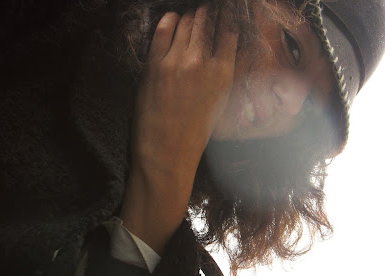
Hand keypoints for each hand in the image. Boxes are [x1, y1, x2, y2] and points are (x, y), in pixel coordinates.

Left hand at [131, 6, 237, 182]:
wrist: (166, 152)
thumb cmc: (195, 134)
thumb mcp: (220, 103)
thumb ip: (224, 74)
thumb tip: (226, 53)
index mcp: (224, 73)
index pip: (230, 31)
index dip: (227, 18)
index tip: (226, 13)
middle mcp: (203, 62)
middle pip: (207, 21)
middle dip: (209, 14)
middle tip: (208, 13)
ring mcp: (176, 61)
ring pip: (187, 22)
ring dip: (191, 17)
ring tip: (192, 18)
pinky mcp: (155, 64)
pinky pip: (163, 29)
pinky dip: (170, 20)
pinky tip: (173, 20)